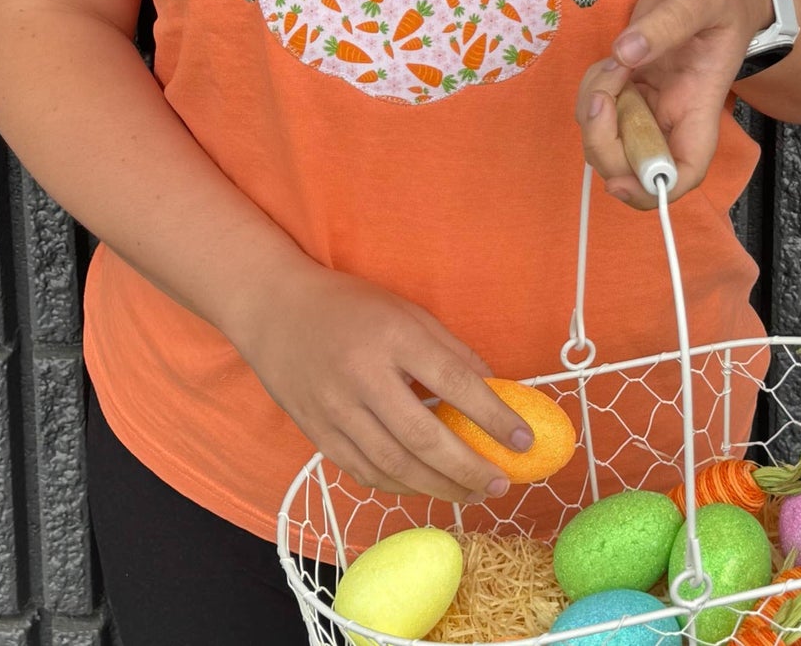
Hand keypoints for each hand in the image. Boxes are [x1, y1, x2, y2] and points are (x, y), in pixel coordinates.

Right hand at [231, 259, 534, 502]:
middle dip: (469, 468)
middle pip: (424, 437)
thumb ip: (451, 351)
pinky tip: (427, 487)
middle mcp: (362, 376)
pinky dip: (401, 486)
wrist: (276, 311)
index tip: (524, 440)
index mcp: (393, 337)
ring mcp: (335, 410)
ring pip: (394, 465)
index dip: (493, 416)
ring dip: (440, 487)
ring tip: (474, 494)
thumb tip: (495, 392)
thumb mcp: (407, 312)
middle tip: (502, 482)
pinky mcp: (317, 434)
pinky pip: (365, 472)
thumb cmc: (351, 307)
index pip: (453, 384)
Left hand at [574, 0, 772, 208]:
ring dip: (593, 107)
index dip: (651, 189)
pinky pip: (596, 106)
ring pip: (605, 136)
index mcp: (699, 108)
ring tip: (614, 63)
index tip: (619, 179)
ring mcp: (647, 104)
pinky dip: (592, 88)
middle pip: (630, 164)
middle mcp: (671, 116)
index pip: (683, 171)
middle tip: (602, 95)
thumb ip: (667, 23)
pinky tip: (612, 60)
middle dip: (603, 141)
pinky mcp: (628, 87)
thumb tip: (625, 53)